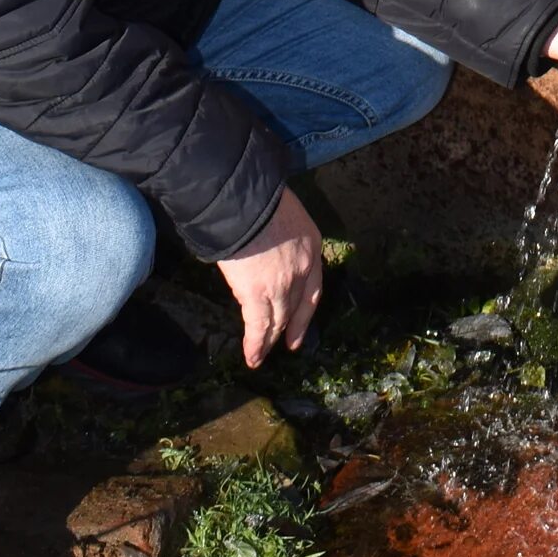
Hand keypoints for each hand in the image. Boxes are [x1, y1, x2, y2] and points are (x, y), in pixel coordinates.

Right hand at [216, 188, 323, 367]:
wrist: (243, 201)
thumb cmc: (258, 198)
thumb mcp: (282, 212)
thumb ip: (279, 236)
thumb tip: (263, 247)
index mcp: (311, 245)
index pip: (313, 286)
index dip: (307, 308)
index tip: (302, 322)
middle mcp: (303, 268)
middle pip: (297, 305)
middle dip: (291, 327)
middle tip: (286, 344)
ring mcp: (282, 284)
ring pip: (278, 320)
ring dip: (268, 341)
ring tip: (261, 357)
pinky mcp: (258, 294)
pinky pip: (258, 326)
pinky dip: (255, 344)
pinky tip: (252, 358)